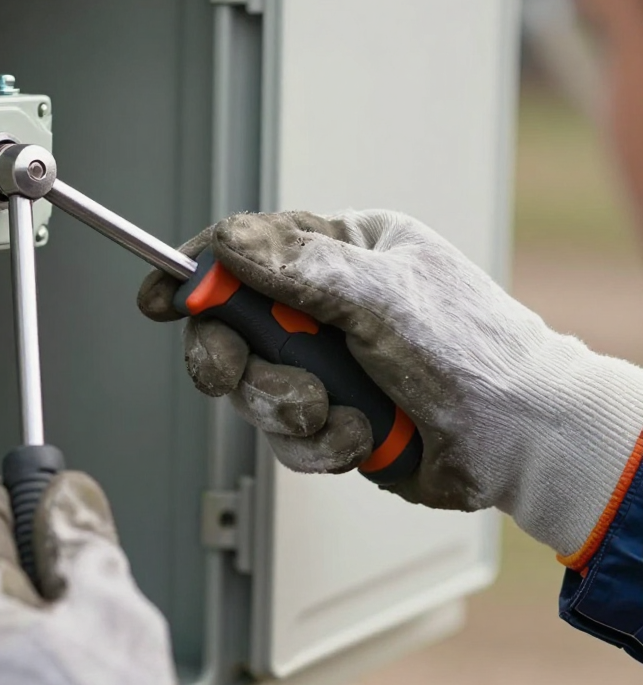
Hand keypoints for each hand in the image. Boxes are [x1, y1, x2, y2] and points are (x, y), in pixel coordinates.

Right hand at [139, 210, 642, 559]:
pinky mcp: (333, 420)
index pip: (249, 250)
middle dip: (238, 357)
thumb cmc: (473, 354)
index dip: (199, 274)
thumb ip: (300, 268)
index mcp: (346, 251)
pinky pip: (287, 437)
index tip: (163, 297)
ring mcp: (331, 365)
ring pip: (255, 387)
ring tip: (336, 412)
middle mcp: (331, 306)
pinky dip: (320, 443)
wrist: (521, 441)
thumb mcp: (381, 296)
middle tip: (237, 368)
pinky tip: (362, 437)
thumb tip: (229, 241)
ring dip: (289, 407)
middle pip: (234, 326)